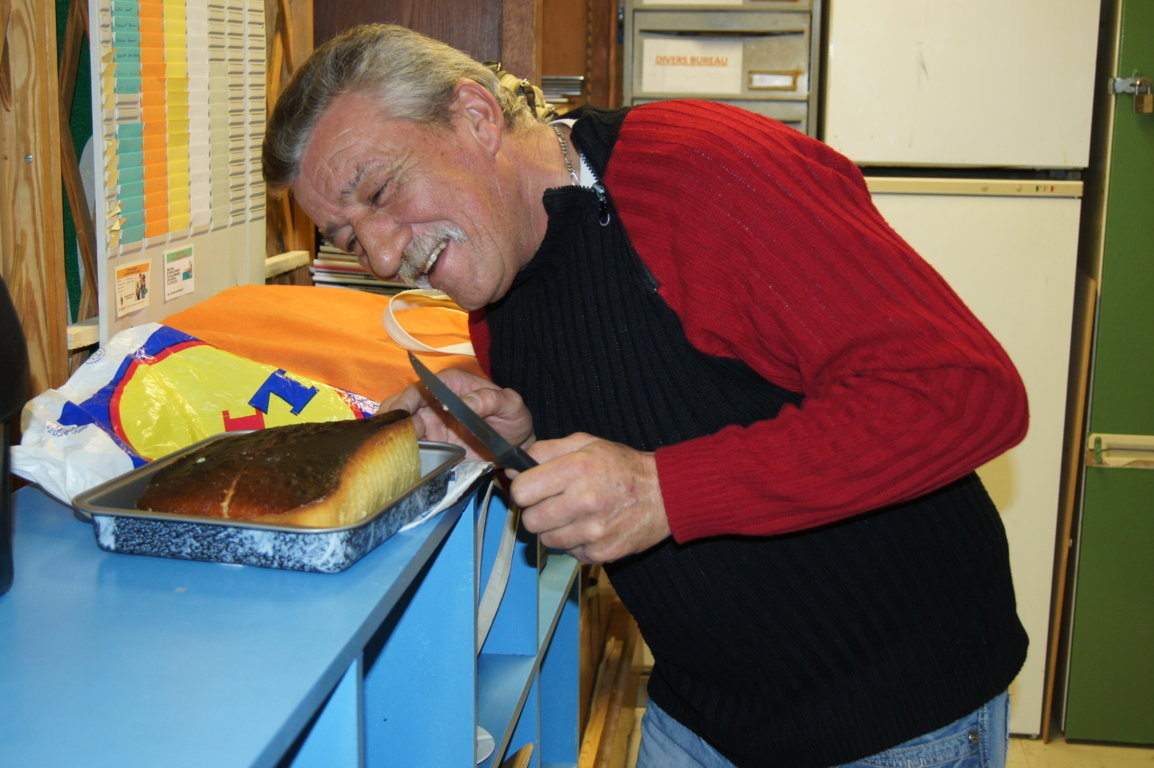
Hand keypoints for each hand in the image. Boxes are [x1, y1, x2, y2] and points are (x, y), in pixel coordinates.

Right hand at [378, 367, 534, 461]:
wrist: (517, 445)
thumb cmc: (512, 417)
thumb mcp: (509, 404)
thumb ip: (487, 400)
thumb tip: (462, 403)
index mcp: (449, 385)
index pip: (419, 389)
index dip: (404, 401)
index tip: (398, 415)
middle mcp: (434, 403)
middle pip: (401, 409)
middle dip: (389, 422)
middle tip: (384, 438)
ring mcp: (430, 426)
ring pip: (401, 430)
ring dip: (391, 440)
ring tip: (386, 453)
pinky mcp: (431, 447)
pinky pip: (411, 450)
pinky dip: (401, 456)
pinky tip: (397, 464)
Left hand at [511, 434, 671, 563]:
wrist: (665, 494)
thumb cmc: (623, 466)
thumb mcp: (585, 443)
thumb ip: (545, 451)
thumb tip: (513, 467)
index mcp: (576, 468)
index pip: (522, 491)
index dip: (524, 490)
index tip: (533, 488)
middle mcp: (583, 501)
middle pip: (530, 520)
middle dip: (537, 511)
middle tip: (554, 503)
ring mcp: (593, 531)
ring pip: (547, 540)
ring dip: (555, 529)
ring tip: (575, 515)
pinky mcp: (601, 553)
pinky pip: (569, 553)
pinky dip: (575, 542)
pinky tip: (591, 527)